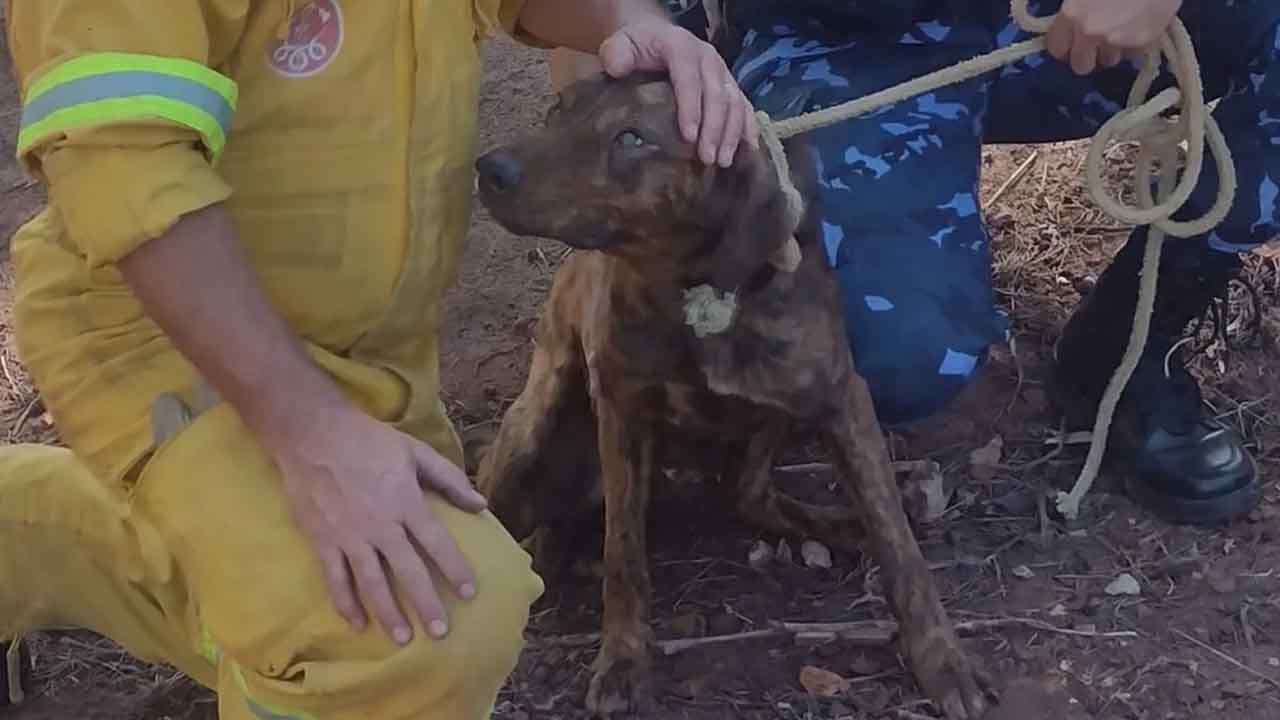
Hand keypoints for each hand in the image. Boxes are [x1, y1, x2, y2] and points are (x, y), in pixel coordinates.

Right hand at [272, 405, 487, 644]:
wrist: (312, 434)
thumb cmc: (368, 440)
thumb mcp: (415, 451)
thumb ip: (449, 479)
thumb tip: (480, 504)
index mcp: (406, 502)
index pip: (437, 543)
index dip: (455, 569)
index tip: (470, 593)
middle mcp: (380, 525)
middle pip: (408, 572)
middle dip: (426, 603)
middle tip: (440, 632)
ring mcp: (349, 536)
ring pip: (371, 583)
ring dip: (388, 613)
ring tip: (403, 638)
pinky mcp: (323, 541)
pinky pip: (335, 579)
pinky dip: (345, 603)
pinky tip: (357, 623)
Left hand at [598, 19, 756, 166]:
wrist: (655, 37)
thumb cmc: (637, 47)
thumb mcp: (621, 43)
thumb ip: (616, 53)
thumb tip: (617, 68)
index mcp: (681, 47)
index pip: (688, 78)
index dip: (691, 107)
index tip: (688, 136)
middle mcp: (708, 58)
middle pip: (716, 94)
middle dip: (714, 129)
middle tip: (707, 158)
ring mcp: (722, 73)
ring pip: (735, 103)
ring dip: (732, 134)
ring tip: (722, 161)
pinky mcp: (730, 85)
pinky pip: (746, 106)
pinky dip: (748, 129)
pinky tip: (747, 151)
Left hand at [1047, 0, 1181, 74]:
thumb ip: (1073, 8)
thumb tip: (1068, 23)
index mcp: (1072, 14)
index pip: (1056, 48)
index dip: (1063, 47)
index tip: (1070, 42)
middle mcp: (1091, 32)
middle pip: (1081, 65)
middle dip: (1086, 55)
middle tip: (1095, 42)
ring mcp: (1118, 39)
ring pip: (1109, 60)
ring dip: (1112, 49)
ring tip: (1121, 28)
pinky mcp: (1143, 42)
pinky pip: (1134, 53)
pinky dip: (1135, 43)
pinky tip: (1139, 24)